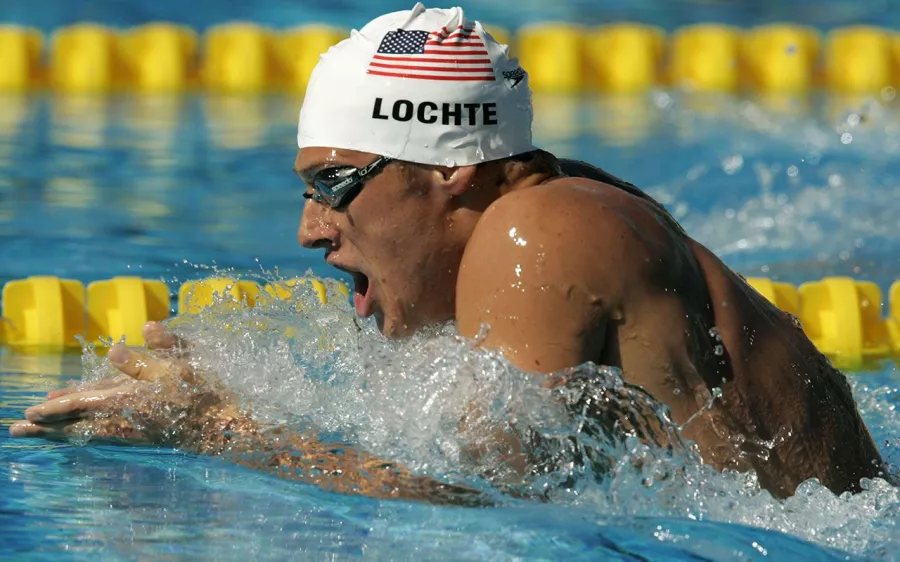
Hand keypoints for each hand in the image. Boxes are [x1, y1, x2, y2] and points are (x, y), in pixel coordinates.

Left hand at [10, 321, 241, 448]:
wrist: (222, 428)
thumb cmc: (204, 392)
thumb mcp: (180, 366)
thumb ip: (147, 357)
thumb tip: (113, 349)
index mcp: (131, 399)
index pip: (84, 403)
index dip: (57, 406)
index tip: (33, 409)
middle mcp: (125, 419)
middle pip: (77, 424)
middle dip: (47, 426)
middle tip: (16, 429)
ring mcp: (132, 429)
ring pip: (87, 430)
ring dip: (60, 430)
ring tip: (37, 430)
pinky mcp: (140, 434)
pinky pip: (102, 434)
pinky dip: (83, 431)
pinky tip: (78, 430)